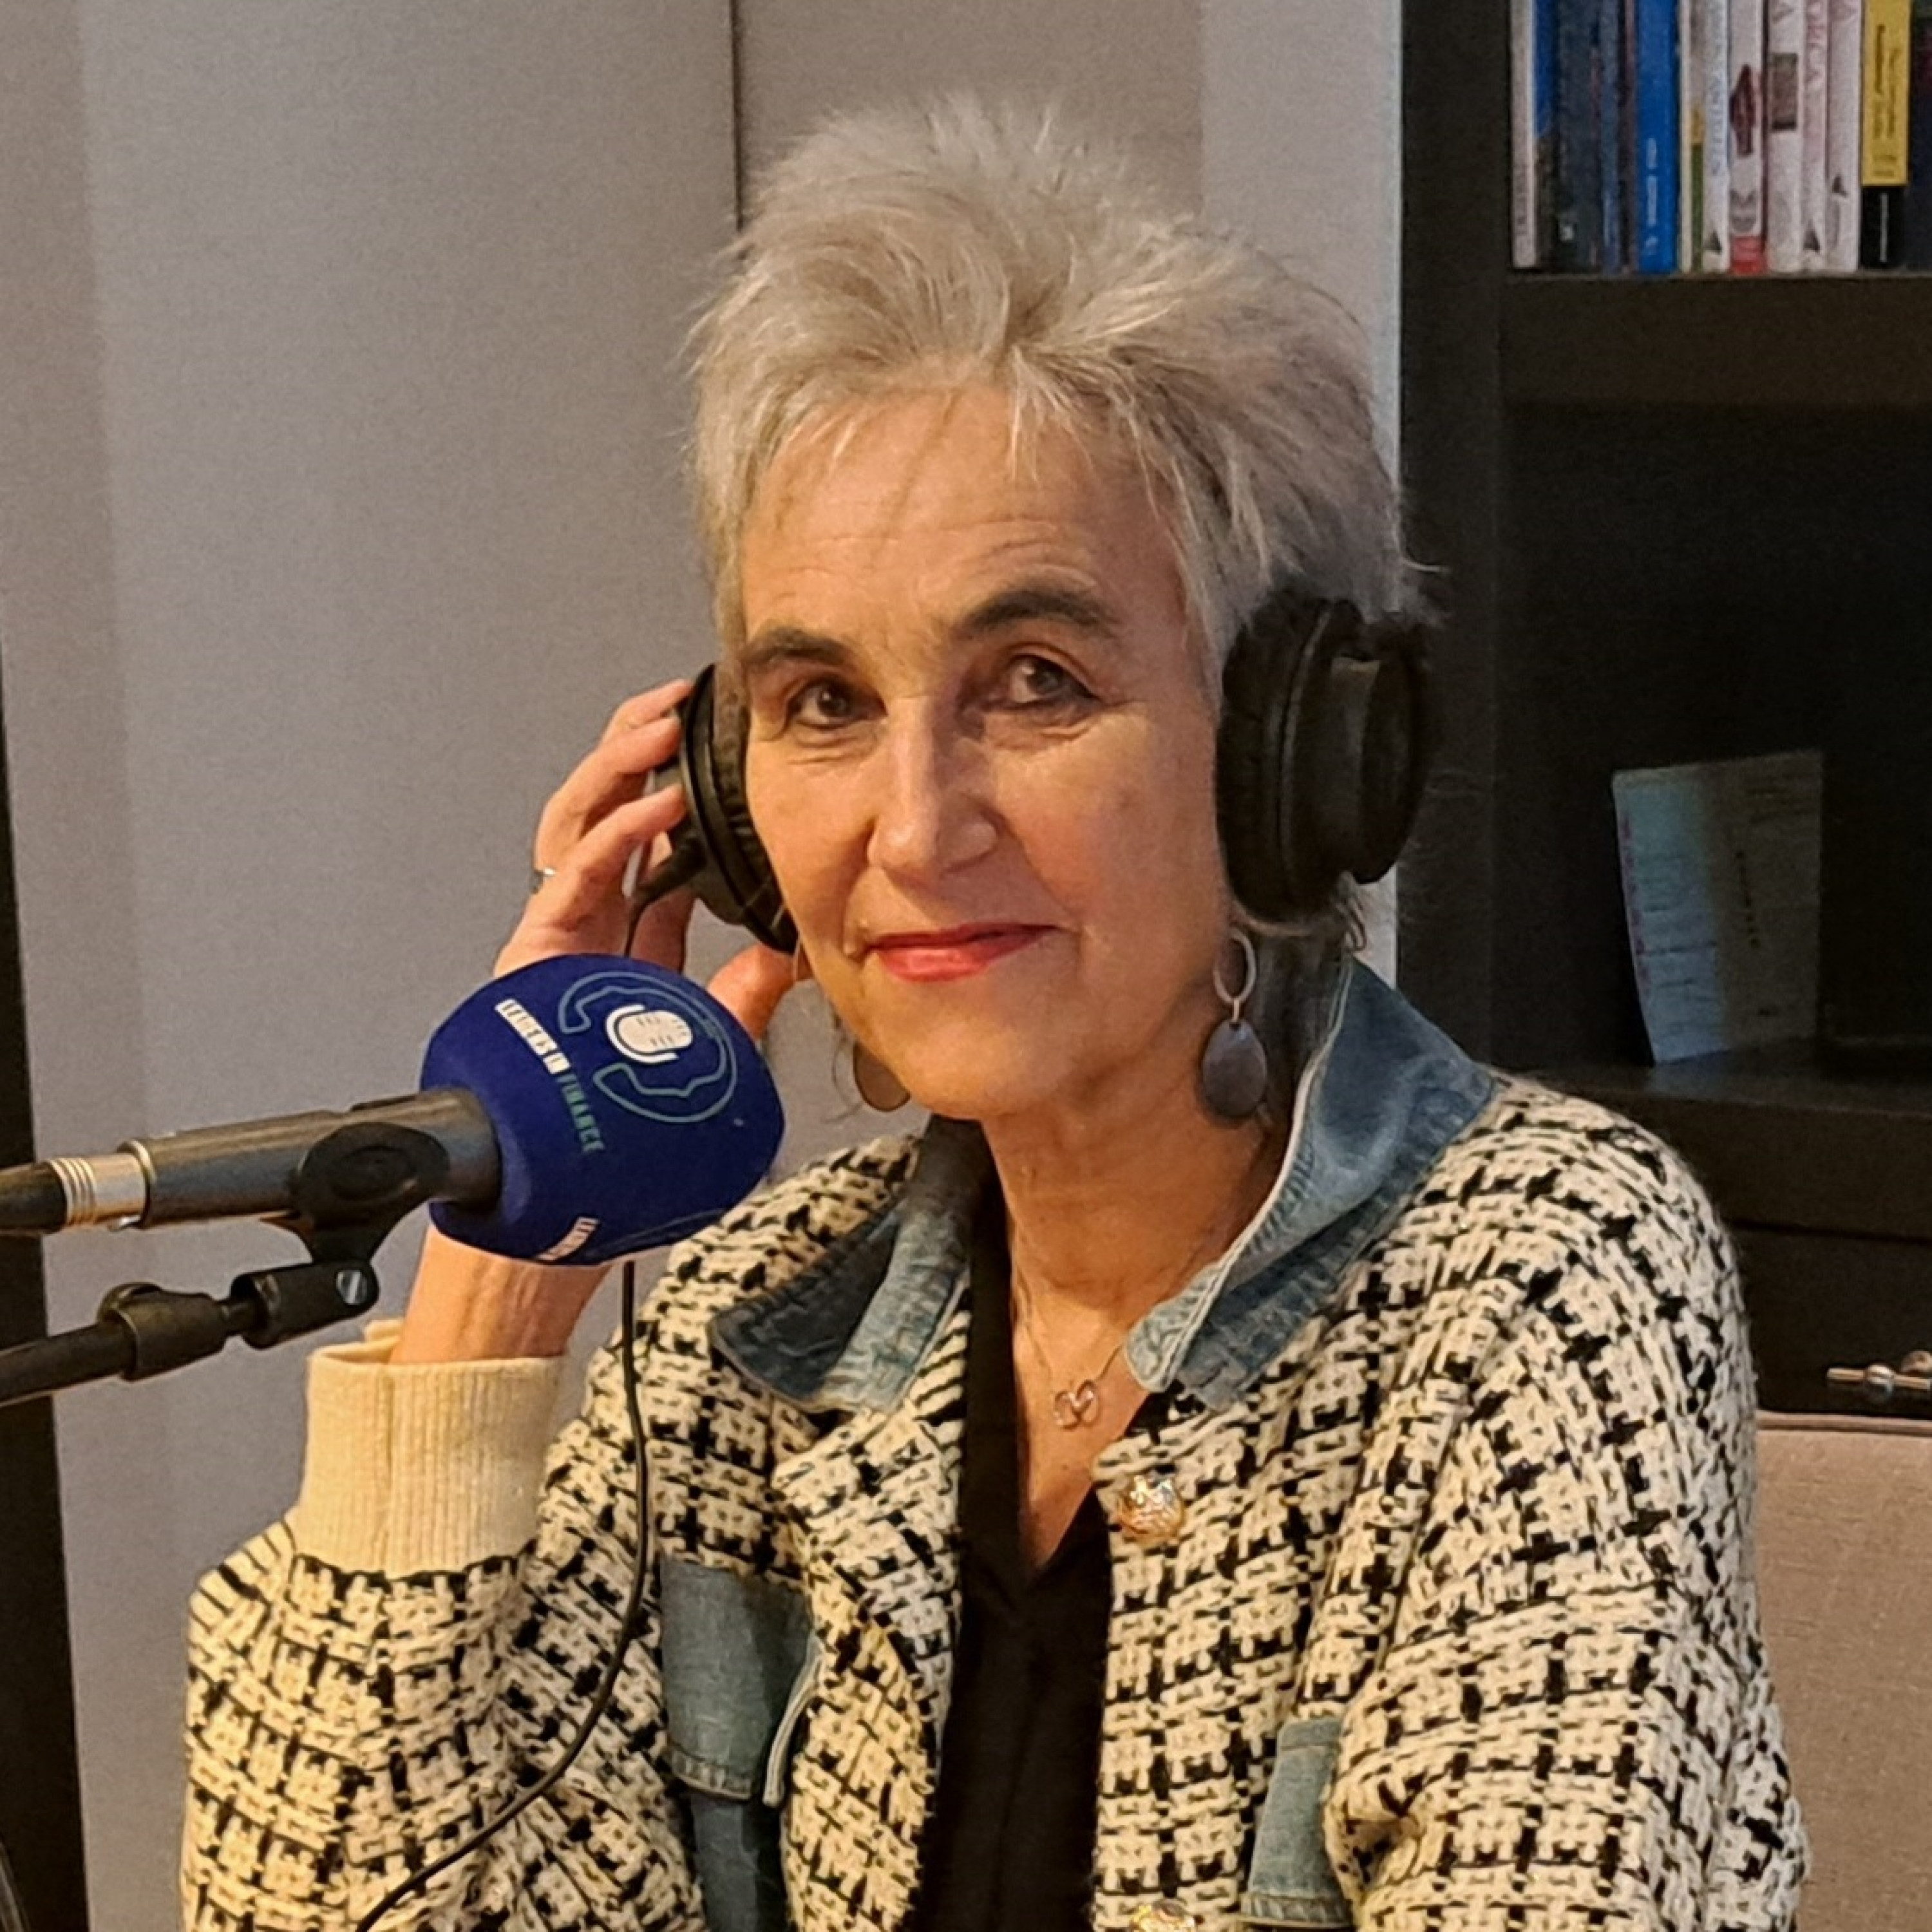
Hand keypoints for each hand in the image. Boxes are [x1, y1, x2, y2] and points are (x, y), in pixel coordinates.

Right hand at [393, 682, 798, 1364]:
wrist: (558, 1205)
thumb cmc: (623, 1134)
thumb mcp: (708, 1052)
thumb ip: (742, 999)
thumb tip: (796, 954)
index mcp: (631, 946)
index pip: (656, 848)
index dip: (685, 790)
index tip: (727, 749)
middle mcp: (589, 933)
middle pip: (607, 815)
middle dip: (641, 751)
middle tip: (687, 704)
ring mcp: (554, 941)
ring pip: (576, 826)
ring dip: (620, 770)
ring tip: (666, 727)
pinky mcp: (530, 958)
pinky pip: (566, 880)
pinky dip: (610, 837)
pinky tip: (653, 808)